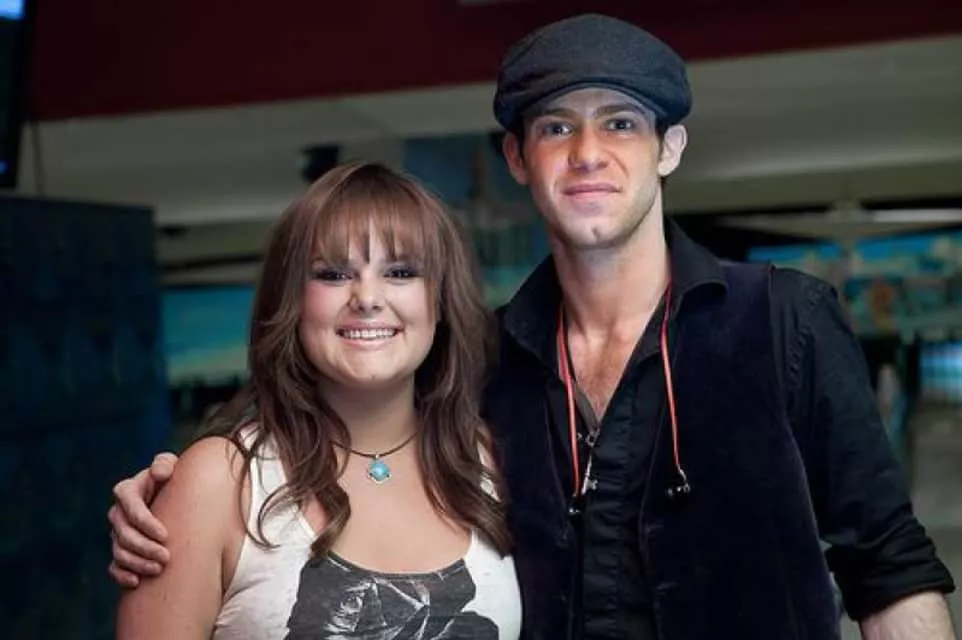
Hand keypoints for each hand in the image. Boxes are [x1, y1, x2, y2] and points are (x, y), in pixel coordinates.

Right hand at [107, 453, 178, 587]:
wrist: (174, 498)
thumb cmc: (174, 479)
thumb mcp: (171, 466)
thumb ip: (165, 463)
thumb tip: (160, 472)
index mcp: (127, 490)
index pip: (131, 508)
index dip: (146, 523)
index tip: (166, 535)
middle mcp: (118, 512)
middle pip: (124, 534)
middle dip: (144, 547)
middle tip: (166, 557)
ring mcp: (117, 533)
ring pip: (119, 552)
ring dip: (137, 563)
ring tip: (159, 569)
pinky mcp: (120, 549)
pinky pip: (114, 566)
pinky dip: (121, 575)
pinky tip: (136, 582)